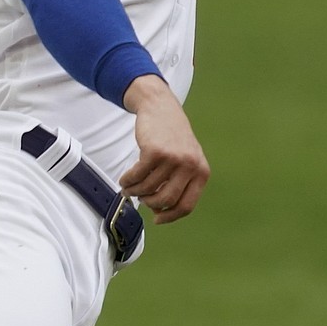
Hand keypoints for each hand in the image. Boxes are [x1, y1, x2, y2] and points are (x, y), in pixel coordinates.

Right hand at [119, 75, 209, 224]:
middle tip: (141, 199)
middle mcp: (190, 165)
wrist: (160, 106)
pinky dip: (128, 181)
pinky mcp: (154, 151)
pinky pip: (137, 176)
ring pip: (149, 189)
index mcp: (201, 171)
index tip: (157, 219)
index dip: (170, 216)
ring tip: (130, 187)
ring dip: (135, 191)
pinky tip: (125, 179)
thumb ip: (179, 183)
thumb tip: (160, 213)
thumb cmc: (171, 136)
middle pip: (166, 200)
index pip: (187, 205)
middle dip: (150, 203)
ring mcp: (173, 158)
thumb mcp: (186, 159)